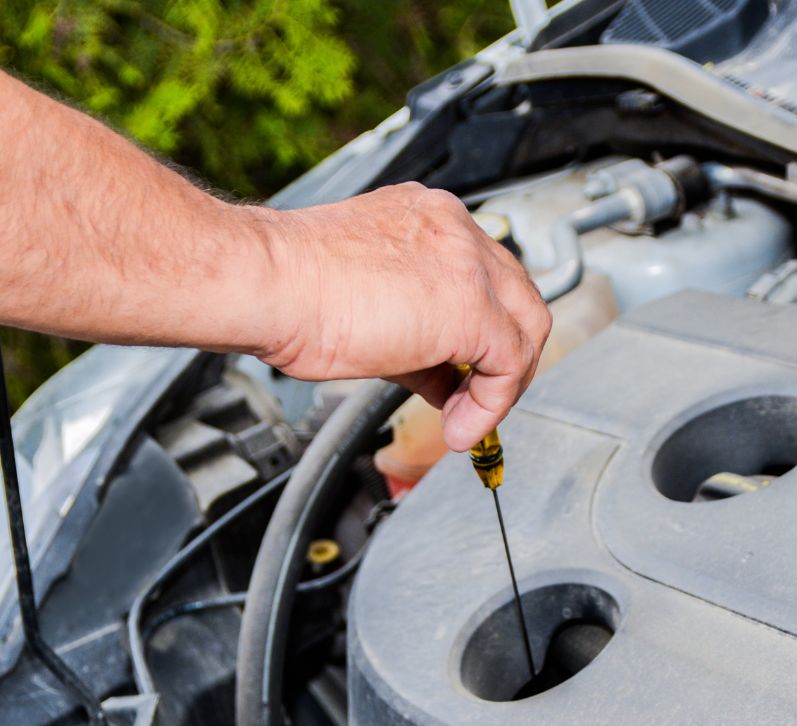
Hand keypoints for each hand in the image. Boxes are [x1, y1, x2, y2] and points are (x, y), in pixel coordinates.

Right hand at [248, 183, 550, 450]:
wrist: (263, 283)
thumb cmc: (288, 290)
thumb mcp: (369, 309)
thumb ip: (418, 343)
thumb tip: (441, 382)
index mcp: (430, 220)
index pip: (487, 279)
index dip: (484, 335)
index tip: (464, 376)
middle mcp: (455, 229)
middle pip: (519, 299)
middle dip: (505, 360)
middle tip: (478, 402)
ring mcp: (467, 261)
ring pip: (527, 327)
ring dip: (503, 386)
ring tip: (465, 422)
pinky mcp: (470, 305)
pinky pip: (509, 362)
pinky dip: (492, 405)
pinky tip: (460, 428)